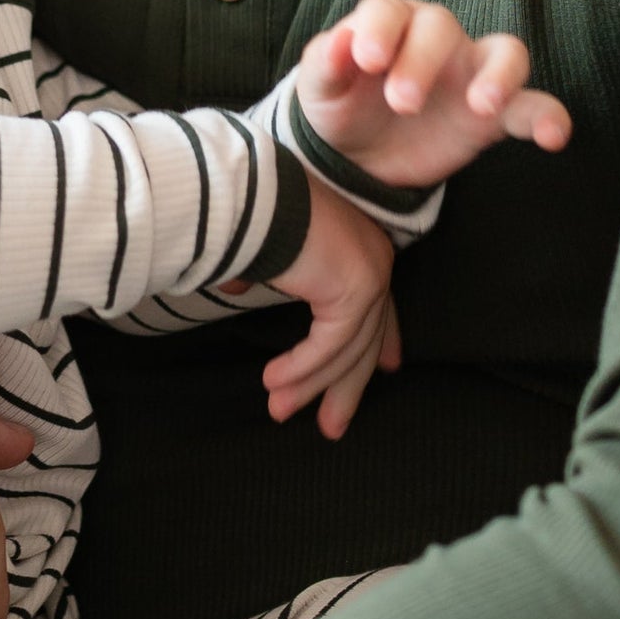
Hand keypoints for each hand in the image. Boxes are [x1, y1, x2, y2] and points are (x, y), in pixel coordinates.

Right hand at [259, 172, 401, 439]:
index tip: (383, 372)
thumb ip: (267, 273)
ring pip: (346, 349)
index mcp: (361, 246)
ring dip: (310, 385)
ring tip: (280, 411)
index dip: (379, 344)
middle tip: (333, 426)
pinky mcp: (355, 289)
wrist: (249, 191)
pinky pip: (330, 345)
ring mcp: (369, 272)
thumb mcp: (265, 250)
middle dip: (345, 386)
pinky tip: (274, 383)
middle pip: (365, 338)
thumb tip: (236, 288)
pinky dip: (302, 368)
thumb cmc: (250, 209)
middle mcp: (374, 257)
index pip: (375, 307)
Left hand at [298, 0, 570, 186]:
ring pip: (503, 52)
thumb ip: (325, 64)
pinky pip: (531, 106)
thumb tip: (341, 42)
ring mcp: (471, 73)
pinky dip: (549, 116)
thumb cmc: (340, 107)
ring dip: (499, 75)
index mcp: (388, 25)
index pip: (388, 11)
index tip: (368, 61)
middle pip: (440, 28)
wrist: (359, 156)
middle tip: (400, 102)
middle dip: (421, 61)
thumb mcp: (320, 89)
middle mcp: (435, 40)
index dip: (380, 29)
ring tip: (482, 105)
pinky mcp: (494, 115)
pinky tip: (555, 137)